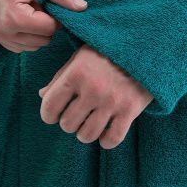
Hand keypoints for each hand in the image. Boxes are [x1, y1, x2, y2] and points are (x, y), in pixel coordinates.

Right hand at [0, 0, 87, 52]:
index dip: (56, 15)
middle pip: (43, 39)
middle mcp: (3, 32)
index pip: (50, 29)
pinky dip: (28, 34)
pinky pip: (22, 46)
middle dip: (46, 23)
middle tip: (37, 3)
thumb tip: (82, 7)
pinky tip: (23, 16)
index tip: (48, 1)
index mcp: (14, 17)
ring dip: (37, 30)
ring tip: (28, 8)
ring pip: (34, 45)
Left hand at [38, 44, 153, 148]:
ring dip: (86, 132)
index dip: (48, 115)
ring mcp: (111, 101)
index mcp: (75, 74)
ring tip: (90, 123)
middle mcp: (92, 89)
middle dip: (69, 122)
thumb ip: (60, 77)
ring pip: (87, 135)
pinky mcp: (130, 110)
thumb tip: (42, 95)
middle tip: (77, 115)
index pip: (49, 107)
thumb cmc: (107, 51)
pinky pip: (112, 139)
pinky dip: (106, 141)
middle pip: (67, 125)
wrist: (144, 45)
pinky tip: (107, 132)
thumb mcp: (80, 57)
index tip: (54, 115)